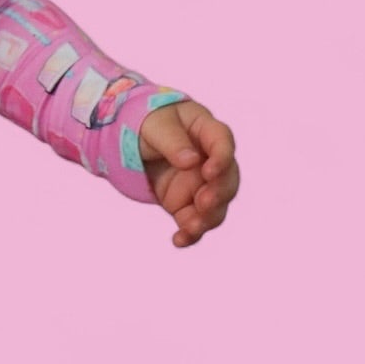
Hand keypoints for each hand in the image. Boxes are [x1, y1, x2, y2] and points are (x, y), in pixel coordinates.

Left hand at [138, 99, 238, 248]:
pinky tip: (179, 240)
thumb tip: (191, 161)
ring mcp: (202, 184)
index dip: (221, 158)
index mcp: (207, 131)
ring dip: (207, 218)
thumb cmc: (151, 123)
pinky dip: (190, 233)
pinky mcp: (188, 203)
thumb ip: (173, 142)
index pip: (223, 143)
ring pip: (216, 206)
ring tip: (191, 227)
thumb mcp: (156, 126)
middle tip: (203, 202)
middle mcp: (212, 161)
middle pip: (227, 180)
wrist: (137, 140)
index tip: (209, 171)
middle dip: (218, 194)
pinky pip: (195, 221)